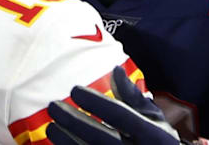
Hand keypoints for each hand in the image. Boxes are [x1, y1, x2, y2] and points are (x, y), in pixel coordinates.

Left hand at [46, 66, 181, 144]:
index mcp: (155, 135)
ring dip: (67, 141)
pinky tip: (59, 144)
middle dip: (74, 121)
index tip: (74, 90)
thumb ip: (133, 97)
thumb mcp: (154, 119)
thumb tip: (115, 69)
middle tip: (53, 106)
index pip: (121, 115)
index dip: (96, 102)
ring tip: (51, 127)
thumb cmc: (157, 140)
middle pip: (101, 137)